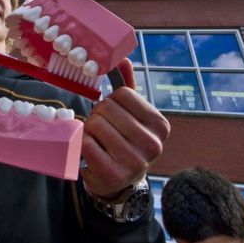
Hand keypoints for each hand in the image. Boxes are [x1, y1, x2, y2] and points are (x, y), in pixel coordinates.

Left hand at [80, 59, 169, 198]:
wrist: (121, 183)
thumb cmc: (125, 142)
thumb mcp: (132, 116)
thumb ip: (128, 86)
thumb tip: (122, 59)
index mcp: (160, 126)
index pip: (123, 94)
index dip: (111, 100)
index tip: (113, 113)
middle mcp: (152, 145)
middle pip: (107, 108)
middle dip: (98, 114)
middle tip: (101, 127)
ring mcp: (133, 161)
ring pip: (95, 125)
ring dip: (89, 129)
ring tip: (96, 139)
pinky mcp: (112, 174)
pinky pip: (86, 144)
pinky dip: (83, 143)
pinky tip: (91, 151)